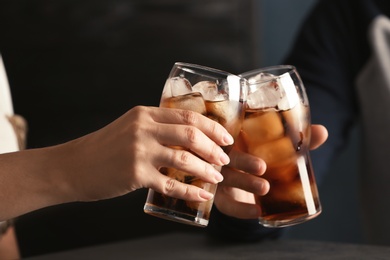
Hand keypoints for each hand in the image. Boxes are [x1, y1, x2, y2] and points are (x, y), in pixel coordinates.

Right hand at [59, 106, 231, 202]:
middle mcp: (144, 129)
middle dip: (213, 148)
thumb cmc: (103, 148)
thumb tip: (187, 137)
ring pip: (184, 160)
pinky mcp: (135, 175)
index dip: (212, 127)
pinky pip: (171, 184)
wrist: (73, 166)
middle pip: (190, 135)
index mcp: (145, 114)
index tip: (226, 138)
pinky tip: (201, 195)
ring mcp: (139, 152)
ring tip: (217, 177)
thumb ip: (155, 128)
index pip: (188, 116)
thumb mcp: (129, 127)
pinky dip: (190, 191)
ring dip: (206, 170)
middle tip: (224, 159)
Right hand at [214, 124, 327, 218]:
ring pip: (228, 180)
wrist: (246, 190)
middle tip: (262, 167)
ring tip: (265, 188)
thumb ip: (296, 142)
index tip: (247, 135)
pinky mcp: (223, 199)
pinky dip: (242, 210)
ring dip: (246, 183)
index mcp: (235, 140)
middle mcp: (225, 157)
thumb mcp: (278, 151)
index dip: (235, 136)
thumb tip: (322, 131)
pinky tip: (258, 212)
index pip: (231, 135)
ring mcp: (221, 178)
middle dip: (244, 162)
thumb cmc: (262, 160)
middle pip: (229, 157)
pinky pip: (229, 206)